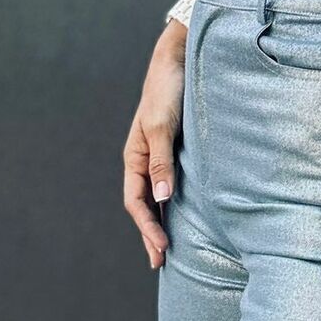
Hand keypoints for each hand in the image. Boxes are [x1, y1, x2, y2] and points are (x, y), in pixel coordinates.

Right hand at [122, 28, 186, 270]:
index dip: (147, 228)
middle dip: (151, 233)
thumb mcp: (162, 125)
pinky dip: (175, 201)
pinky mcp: (178, 147)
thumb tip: (162, 197)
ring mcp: (162, 154)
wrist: (180, 57)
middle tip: (160, 263)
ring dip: (162, 220)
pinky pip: (173, 181)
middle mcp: (146, 158)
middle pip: (144, 204)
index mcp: (135, 156)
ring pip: (158, 195)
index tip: (161, 250)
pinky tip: (184, 212)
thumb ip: (162, 160)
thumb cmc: (168, 89)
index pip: (136, 202)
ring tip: (169, 247)